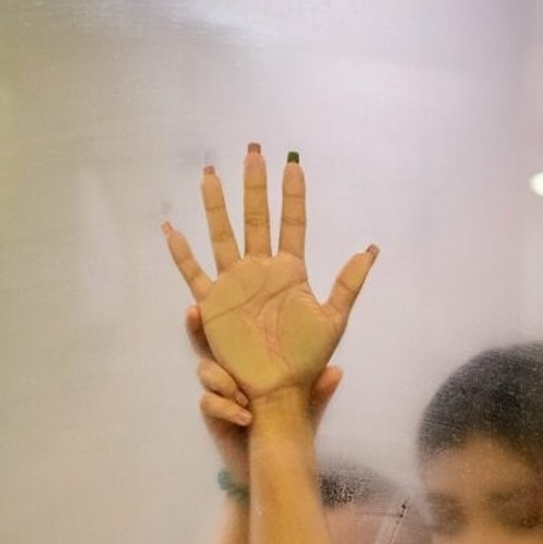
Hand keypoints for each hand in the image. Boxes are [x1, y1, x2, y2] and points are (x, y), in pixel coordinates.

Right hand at [165, 147, 377, 396]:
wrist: (279, 392)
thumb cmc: (306, 360)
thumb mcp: (333, 320)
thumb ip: (348, 284)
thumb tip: (370, 250)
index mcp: (290, 272)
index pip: (292, 224)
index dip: (293, 195)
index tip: (293, 163)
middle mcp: (260, 272)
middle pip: (256, 220)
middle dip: (255, 187)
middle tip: (253, 152)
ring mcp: (235, 285)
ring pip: (223, 236)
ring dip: (217, 206)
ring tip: (211, 173)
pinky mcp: (215, 306)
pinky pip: (194, 275)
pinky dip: (183, 255)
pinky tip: (172, 230)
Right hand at [184, 305, 342, 479]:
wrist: (278, 464)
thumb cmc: (292, 427)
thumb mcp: (309, 405)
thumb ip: (318, 389)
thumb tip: (337, 371)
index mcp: (253, 359)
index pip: (238, 330)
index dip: (232, 313)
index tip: (226, 293)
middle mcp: (231, 371)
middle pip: (206, 341)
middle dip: (197, 326)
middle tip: (194, 311)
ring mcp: (219, 392)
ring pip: (206, 370)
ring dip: (223, 380)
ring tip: (244, 397)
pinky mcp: (213, 414)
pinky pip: (208, 401)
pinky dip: (226, 408)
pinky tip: (244, 418)